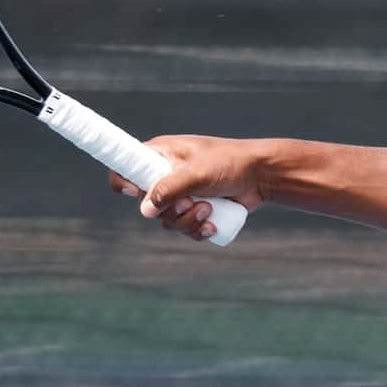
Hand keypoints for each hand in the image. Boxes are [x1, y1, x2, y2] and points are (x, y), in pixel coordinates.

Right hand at [107, 135, 269, 241]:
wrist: (262, 175)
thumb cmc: (230, 163)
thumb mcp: (196, 173)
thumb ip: (169, 189)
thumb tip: (145, 210)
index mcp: (159, 155)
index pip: (125, 167)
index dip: (125, 183)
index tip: (139, 193)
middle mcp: (165, 175)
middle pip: (148, 206)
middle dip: (171, 211)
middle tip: (191, 203)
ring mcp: (181, 194)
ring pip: (168, 221)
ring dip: (188, 222)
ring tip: (209, 209)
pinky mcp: (196, 209)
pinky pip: (186, 229)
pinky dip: (198, 231)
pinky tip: (213, 224)